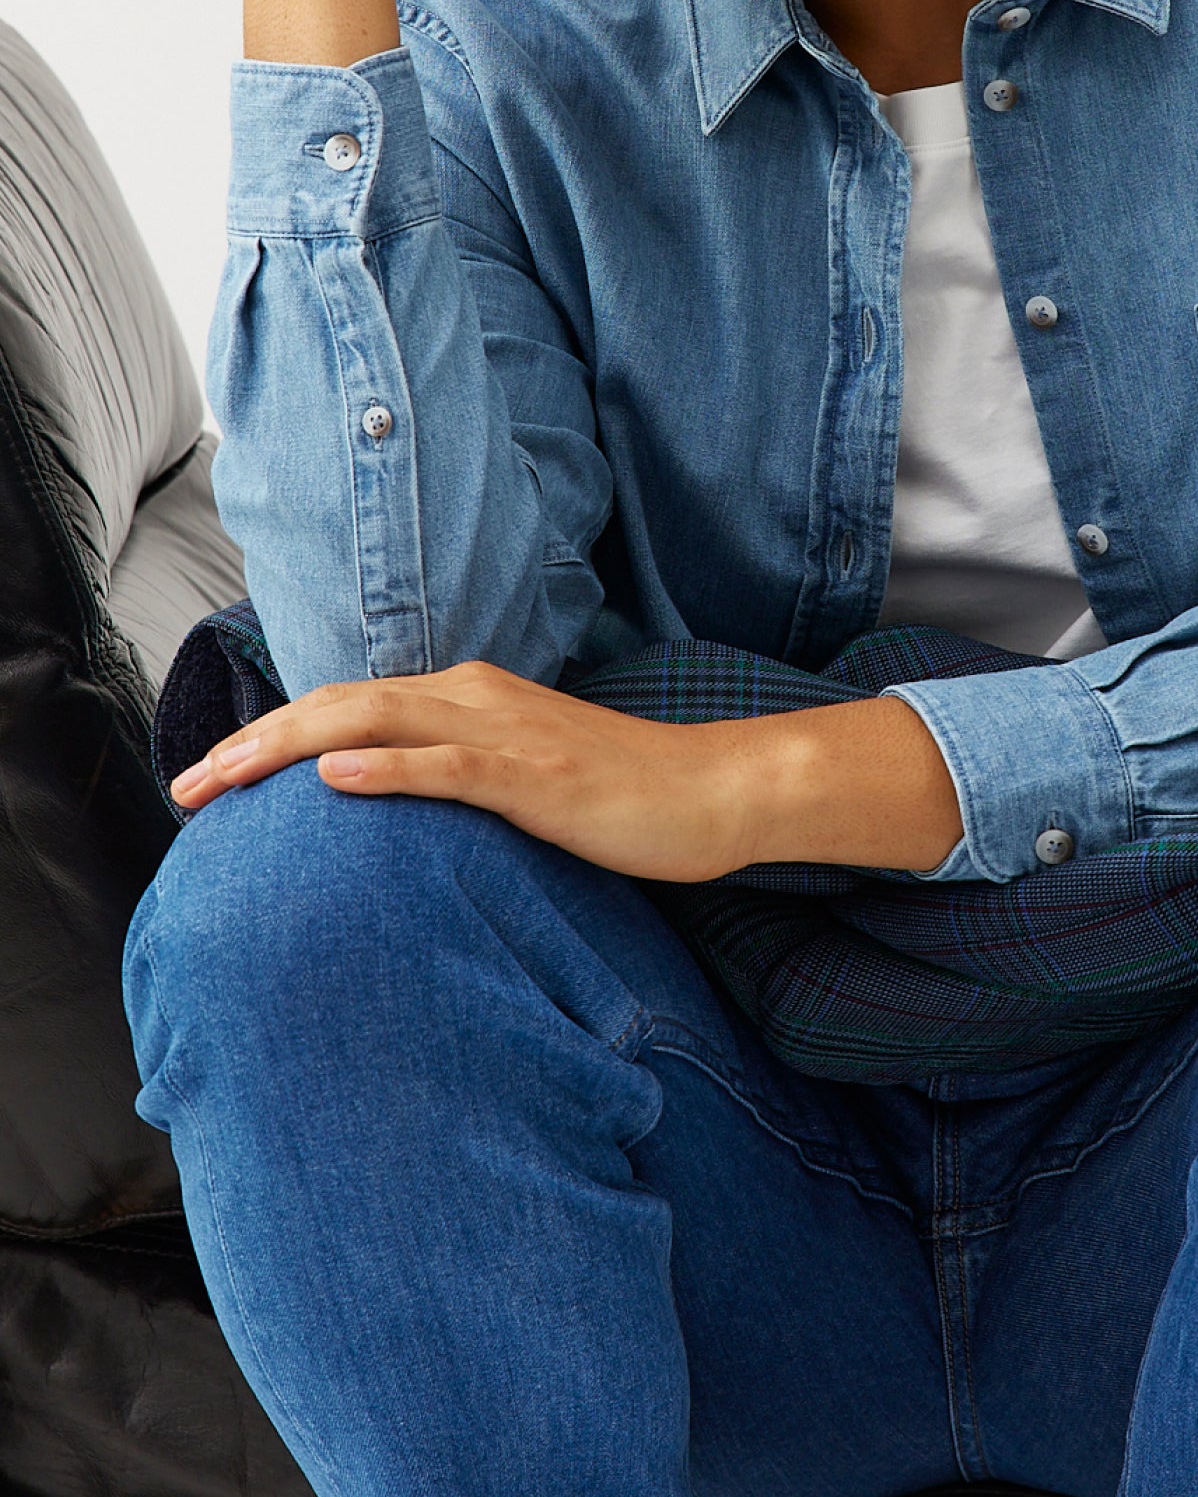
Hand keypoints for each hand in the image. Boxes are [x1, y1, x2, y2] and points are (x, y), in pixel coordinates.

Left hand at [169, 661, 964, 879]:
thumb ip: (455, 774)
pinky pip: (448, 767)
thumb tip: (385, 801)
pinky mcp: (536, 776)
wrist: (712, 791)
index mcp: (467, 696)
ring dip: (289, 749)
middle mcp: (474, 697)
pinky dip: (386, 770)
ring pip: (375, 725)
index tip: (210, 779)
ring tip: (225, 781)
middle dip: (253, 744)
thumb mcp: (520, 777)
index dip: (270, 737)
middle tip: (186, 789)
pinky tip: (335, 782)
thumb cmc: (619, 795)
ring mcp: (505, 733)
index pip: (347, 707)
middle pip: (339, 706)